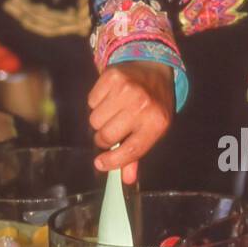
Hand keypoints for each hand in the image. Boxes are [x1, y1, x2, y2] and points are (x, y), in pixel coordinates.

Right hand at [88, 61, 174, 185]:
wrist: (154, 66)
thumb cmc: (153, 104)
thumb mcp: (153, 129)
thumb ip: (137, 154)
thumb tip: (126, 180)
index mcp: (156, 124)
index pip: (130, 151)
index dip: (112, 162)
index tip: (100, 164)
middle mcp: (142, 106)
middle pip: (106, 136)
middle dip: (103, 139)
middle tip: (109, 132)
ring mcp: (127, 90)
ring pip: (94, 120)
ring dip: (99, 120)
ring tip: (112, 112)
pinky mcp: (112, 77)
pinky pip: (91, 101)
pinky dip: (96, 103)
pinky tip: (109, 98)